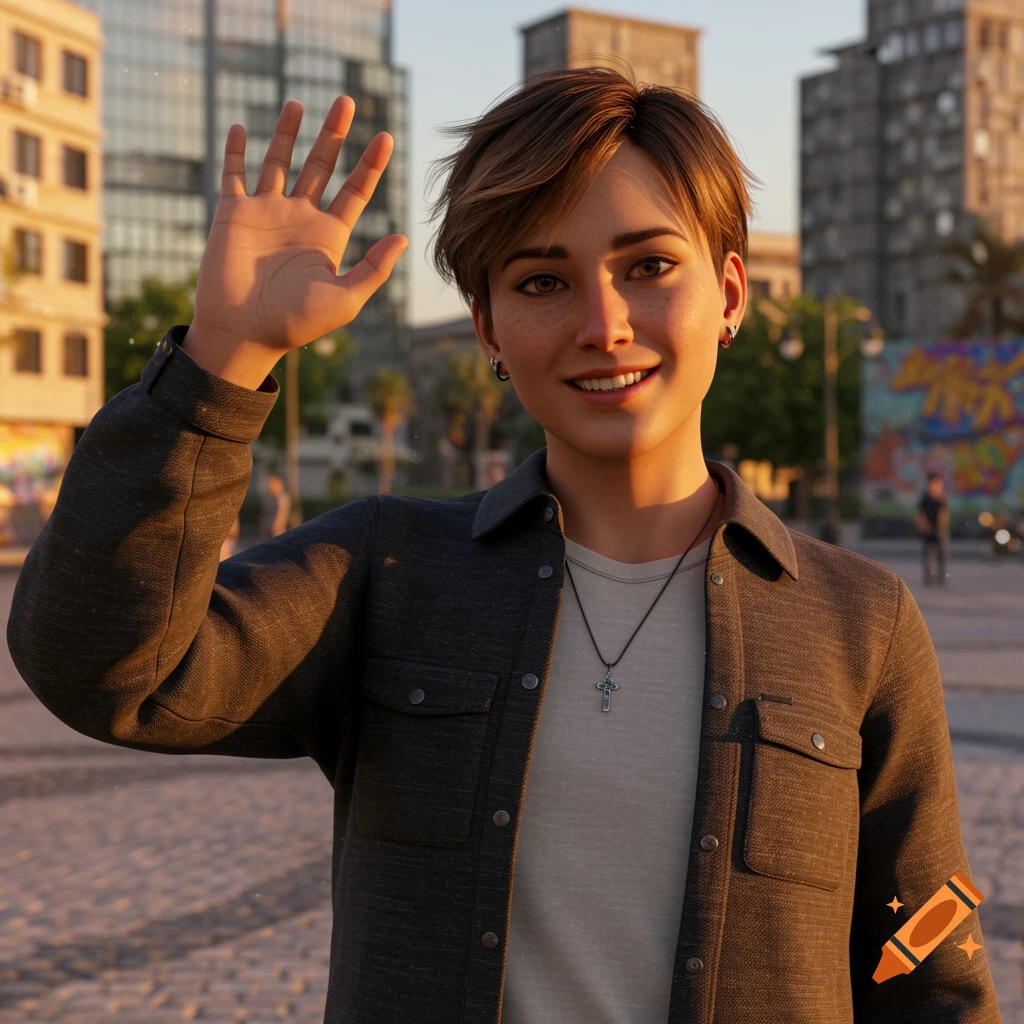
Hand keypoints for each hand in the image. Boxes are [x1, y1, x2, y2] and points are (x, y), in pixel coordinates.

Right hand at [186, 96, 407, 364]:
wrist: (244, 333)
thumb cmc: (296, 323)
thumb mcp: (344, 299)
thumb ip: (373, 268)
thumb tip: (403, 236)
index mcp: (329, 236)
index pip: (355, 191)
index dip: (370, 165)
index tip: (386, 137)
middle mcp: (300, 218)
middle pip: (321, 166)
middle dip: (334, 134)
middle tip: (346, 101)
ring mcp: (266, 213)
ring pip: (279, 162)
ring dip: (288, 133)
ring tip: (298, 103)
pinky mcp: (233, 214)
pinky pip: (234, 175)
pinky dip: (236, 151)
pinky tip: (242, 127)